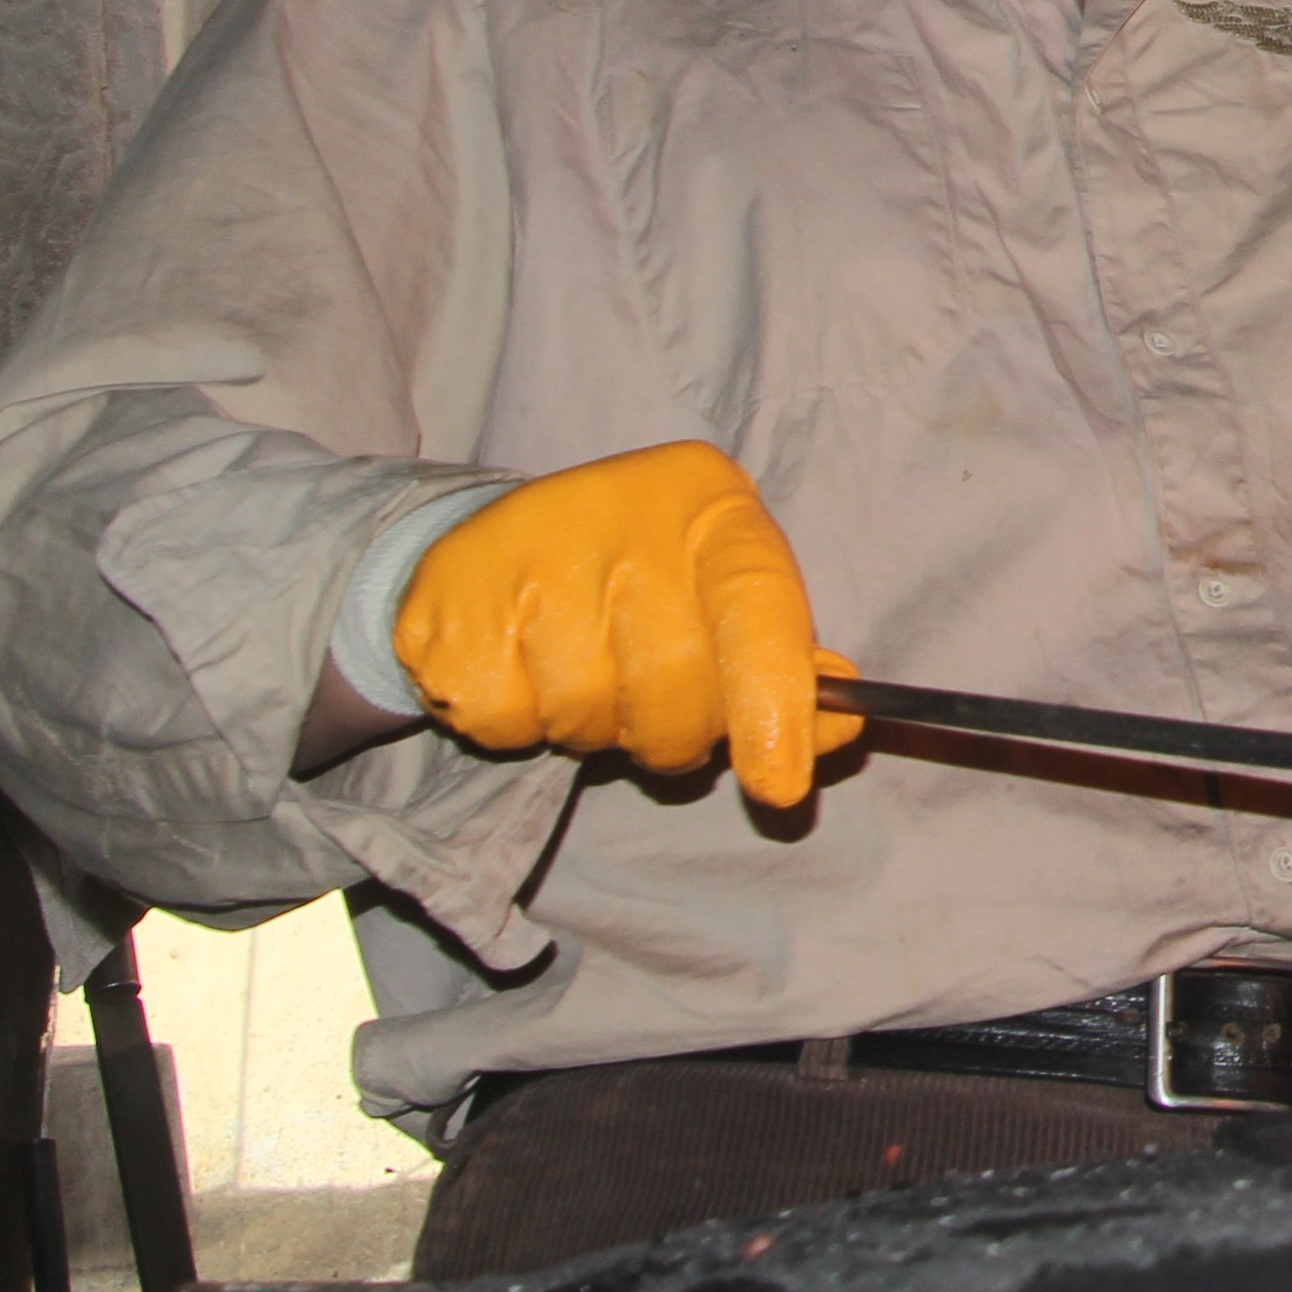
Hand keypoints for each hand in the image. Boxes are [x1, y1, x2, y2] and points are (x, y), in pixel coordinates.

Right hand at [392, 440, 862, 809]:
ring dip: (590, 728)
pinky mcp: (450, 596)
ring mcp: (530, 549)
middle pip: (672, 681)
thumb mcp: (727, 597)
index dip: (772, 702)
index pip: (758, 608)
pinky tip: (520, 671)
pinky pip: (504, 720)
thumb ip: (783, 665)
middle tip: (651, 711)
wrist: (500, 541)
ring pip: (585, 710)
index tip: (780, 787)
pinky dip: (516, 724)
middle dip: (669, 731)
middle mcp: (625, 513)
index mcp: (712, 505)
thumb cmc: (643, 580)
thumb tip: (840, 731)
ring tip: (581, 675)